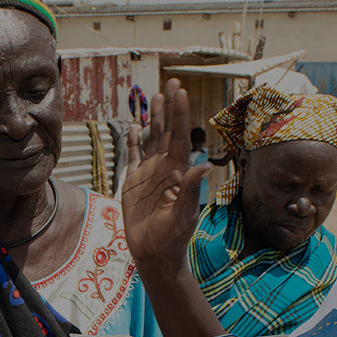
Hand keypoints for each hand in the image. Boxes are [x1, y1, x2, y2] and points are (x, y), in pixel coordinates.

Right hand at [121, 79, 209, 270]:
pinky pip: (134, 157)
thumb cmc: (172, 238)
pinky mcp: (133, 183)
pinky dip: (133, 142)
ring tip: (155, 97)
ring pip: (151, 139)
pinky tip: (134, 128)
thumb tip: (202, 166)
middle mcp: (164, 168)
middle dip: (169, 108)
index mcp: (177, 172)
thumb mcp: (183, 215)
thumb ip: (190, 190)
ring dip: (154, 118)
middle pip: (167, 131)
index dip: (179, 114)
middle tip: (171, 83)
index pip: (179, 137)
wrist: (154, 254)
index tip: (180, 91)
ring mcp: (149, 174)